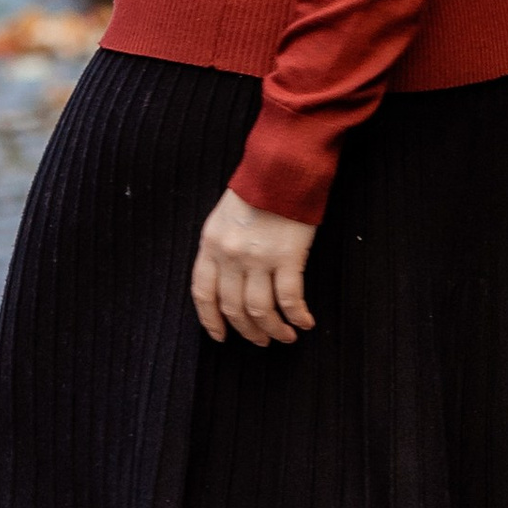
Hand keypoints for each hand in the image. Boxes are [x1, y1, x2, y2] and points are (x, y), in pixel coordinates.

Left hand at [192, 186, 316, 347]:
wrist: (283, 166)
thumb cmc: (258, 188)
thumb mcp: (225, 216)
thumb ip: (222, 247)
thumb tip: (229, 280)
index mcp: (211, 244)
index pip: (203, 293)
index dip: (211, 320)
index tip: (221, 336)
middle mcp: (231, 256)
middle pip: (233, 307)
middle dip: (247, 331)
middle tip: (260, 341)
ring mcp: (258, 258)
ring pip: (260, 311)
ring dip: (273, 330)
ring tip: (285, 338)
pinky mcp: (288, 257)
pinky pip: (290, 299)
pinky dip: (297, 316)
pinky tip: (305, 322)